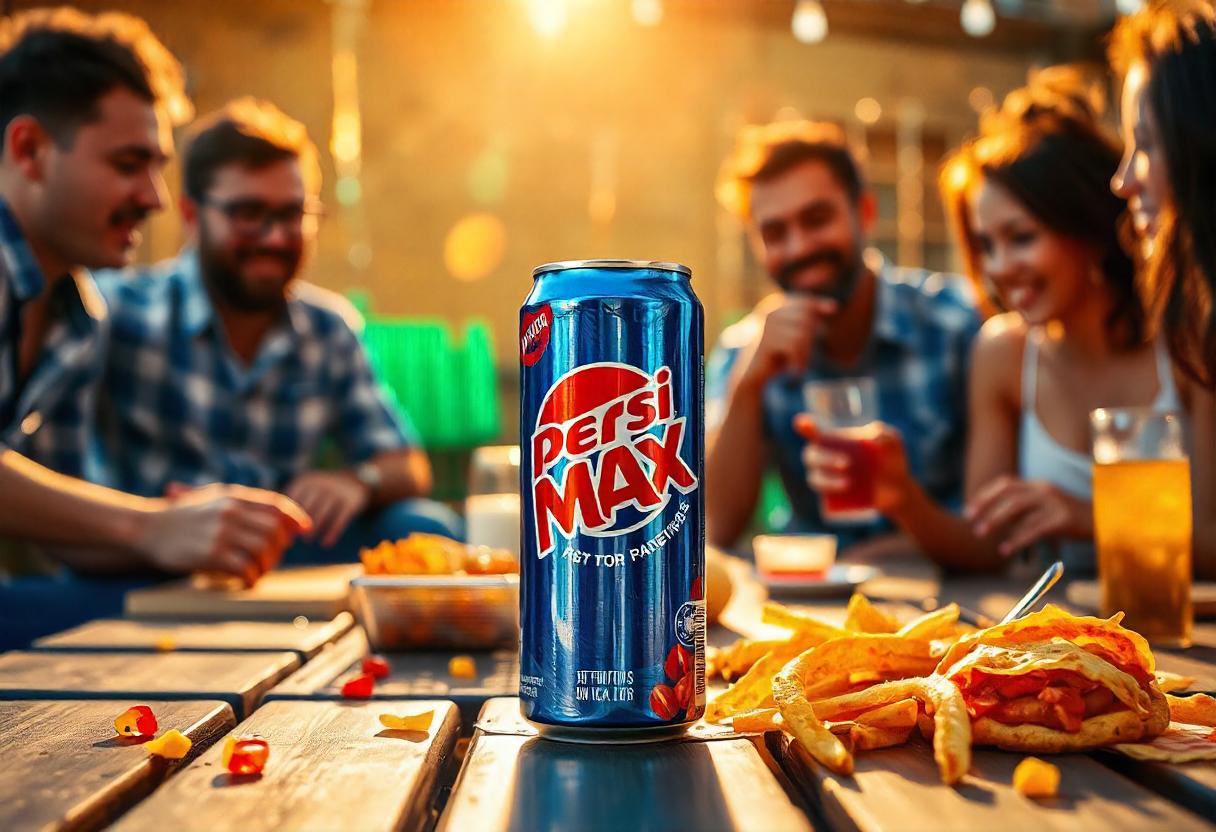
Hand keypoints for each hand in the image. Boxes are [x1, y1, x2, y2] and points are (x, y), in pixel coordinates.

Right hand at [137, 484, 311, 584]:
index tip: (306, 531)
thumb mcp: (214, 499)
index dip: (296, 518)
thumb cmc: (182, 516)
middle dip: (279, 548)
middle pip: (274, 531)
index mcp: (234, 496)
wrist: (145, 529)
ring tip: (257, 572)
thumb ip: (245, 505)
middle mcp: (231, 511)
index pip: (277, 505)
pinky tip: (247, 582)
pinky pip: (245, 568)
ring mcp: (221, 533)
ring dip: (266, 566)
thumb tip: (284, 519)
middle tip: (270, 559)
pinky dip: (251, 578)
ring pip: (263, 551)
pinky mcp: (211, 554)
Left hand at [284, 470, 371, 547]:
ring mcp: (338, 492)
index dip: (287, 516)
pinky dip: (333, 532)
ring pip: (324, 513)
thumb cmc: (324, 490)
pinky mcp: (352, 501)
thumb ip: (293, 502)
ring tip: (307, 540)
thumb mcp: (309, 488)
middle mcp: (323, 484)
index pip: (293, 499)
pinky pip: (341, 520)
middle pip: (308, 507)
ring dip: (315, 528)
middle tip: (292, 537)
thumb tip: (276, 525)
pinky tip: (327, 543)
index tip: (282, 530)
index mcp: (308, 480)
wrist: (358, 480)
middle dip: (299, 523)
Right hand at [735, 294, 837, 389]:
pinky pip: (794, 346)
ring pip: (802, 334)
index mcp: (773, 308)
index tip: (834, 309)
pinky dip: (799, 360)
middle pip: (806, 319)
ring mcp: (766, 326)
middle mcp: (768, 312)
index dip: (819, 304)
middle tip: (805, 357)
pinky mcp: (765, 341)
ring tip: (799, 365)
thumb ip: (807, 322)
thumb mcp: (790, 336)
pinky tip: (795, 370)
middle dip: (811, 339)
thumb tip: (834, 307)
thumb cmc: (774, 356)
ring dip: (805, 354)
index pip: (802, 301)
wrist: (749, 375)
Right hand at [794, 414, 912, 515]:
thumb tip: (875, 438)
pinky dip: (828, 492)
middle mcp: (825, 457)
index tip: (802, 423)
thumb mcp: (894, 444)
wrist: (898, 490)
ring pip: (814, 477)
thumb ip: (888, 436)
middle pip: (812, 455)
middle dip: (825, 458)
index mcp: (835, 440)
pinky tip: (842, 491)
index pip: (813, 432)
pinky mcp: (832, 495)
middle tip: (847, 463)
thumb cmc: (891, 460)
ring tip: (848, 483)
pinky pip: (821, 494)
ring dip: (826, 479)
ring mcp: (826, 477)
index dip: (804, 426)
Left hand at [965, 476, 1092, 556]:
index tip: (969, 509)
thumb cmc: (1070, 520)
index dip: (986, 495)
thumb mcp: (1046, 509)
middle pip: (1010, 494)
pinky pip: (1034, 529)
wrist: (1105, 523)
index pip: (1007, 483)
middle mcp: (1045, 490)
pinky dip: (1017, 539)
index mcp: (1039, 486)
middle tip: (971, 522)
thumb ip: (1025, 512)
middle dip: (987, 507)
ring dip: (996, 520)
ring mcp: (1055, 503)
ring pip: (1019, 508)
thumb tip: (996, 521)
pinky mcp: (1063, 520)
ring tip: (981, 533)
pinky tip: (1004, 549)